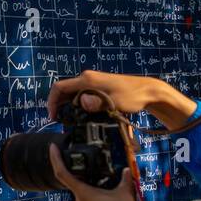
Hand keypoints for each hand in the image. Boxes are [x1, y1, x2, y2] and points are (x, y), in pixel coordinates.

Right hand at [46, 70, 196, 128]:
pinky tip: (82, 115)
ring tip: (69, 120)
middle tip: (60, 121)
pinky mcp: (99, 88)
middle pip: (64, 90)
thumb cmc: (132, 96)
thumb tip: (81, 103)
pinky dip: (77, 105)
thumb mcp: (114, 101)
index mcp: (87, 79)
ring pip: (73, 94)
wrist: (148, 91)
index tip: (53, 116)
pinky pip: (82, 95)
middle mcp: (87, 78)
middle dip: (59, 105)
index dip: (52, 101)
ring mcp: (93, 82)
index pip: (60, 87)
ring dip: (68, 106)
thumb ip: (96, 103)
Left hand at [48, 144, 139, 200]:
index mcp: (83, 193)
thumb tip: (126, 171)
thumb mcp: (126, 195)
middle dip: (89, 179)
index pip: (62, 172)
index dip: (55, 158)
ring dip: (95, 193)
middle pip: (78, 184)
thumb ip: (125, 180)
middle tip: (101, 176)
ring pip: (85, 197)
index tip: (53, 149)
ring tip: (112, 195)